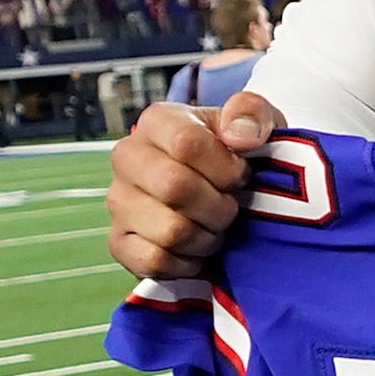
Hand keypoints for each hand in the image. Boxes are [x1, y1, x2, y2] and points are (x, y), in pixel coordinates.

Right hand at [106, 90, 282, 280]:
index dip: (225, 168)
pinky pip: (154, 261)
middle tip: (231, 207)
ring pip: (169, 230)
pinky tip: (197, 249)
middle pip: (175, 188)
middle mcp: (127, 157)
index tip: (240, 175)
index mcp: (157, 121)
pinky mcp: (118, 242)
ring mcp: (118, 201)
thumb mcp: (256, 122)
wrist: (225, 193)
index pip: (187, 144)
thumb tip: (238, 135)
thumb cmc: (239, 154)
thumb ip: (252, 113)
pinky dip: (187, 262)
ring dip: (207, 237)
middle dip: (220, 206)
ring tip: (215, 227)